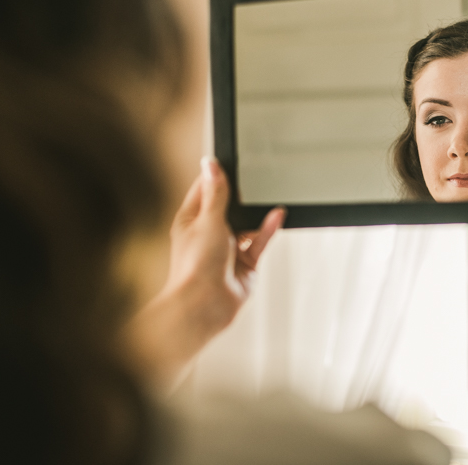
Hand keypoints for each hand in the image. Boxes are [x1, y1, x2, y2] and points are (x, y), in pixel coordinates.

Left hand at [127, 157, 284, 388]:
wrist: (204, 305)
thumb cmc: (195, 266)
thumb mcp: (208, 220)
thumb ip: (216, 193)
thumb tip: (211, 164)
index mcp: (191, 221)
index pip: (205, 191)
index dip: (218, 177)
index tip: (233, 162)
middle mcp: (209, 234)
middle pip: (229, 207)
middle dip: (242, 197)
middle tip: (256, 177)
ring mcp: (228, 250)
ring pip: (247, 225)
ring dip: (257, 214)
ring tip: (270, 194)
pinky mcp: (245, 264)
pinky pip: (259, 242)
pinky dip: (268, 229)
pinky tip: (277, 214)